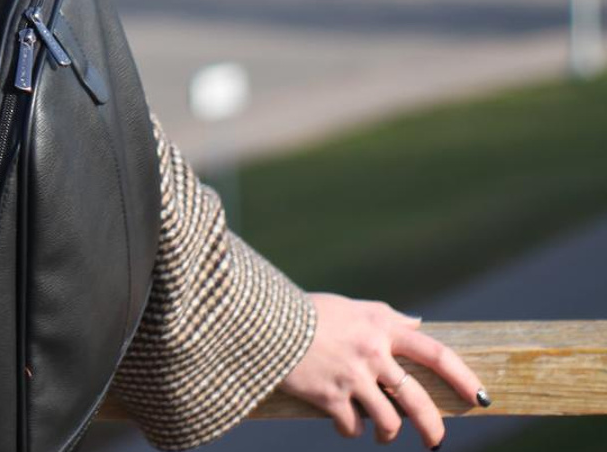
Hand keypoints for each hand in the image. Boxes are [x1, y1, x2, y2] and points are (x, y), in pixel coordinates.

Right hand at [280, 294, 485, 445]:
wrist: (263, 320)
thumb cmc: (307, 312)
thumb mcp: (350, 307)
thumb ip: (386, 316)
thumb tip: (418, 323)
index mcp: (381, 327)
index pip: (435, 353)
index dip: (463, 377)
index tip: (481, 397)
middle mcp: (372, 353)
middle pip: (417, 402)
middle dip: (432, 429)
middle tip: (434, 442)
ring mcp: (352, 377)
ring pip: (388, 422)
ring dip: (386, 433)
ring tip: (380, 435)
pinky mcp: (330, 396)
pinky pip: (352, 427)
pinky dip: (350, 430)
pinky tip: (343, 425)